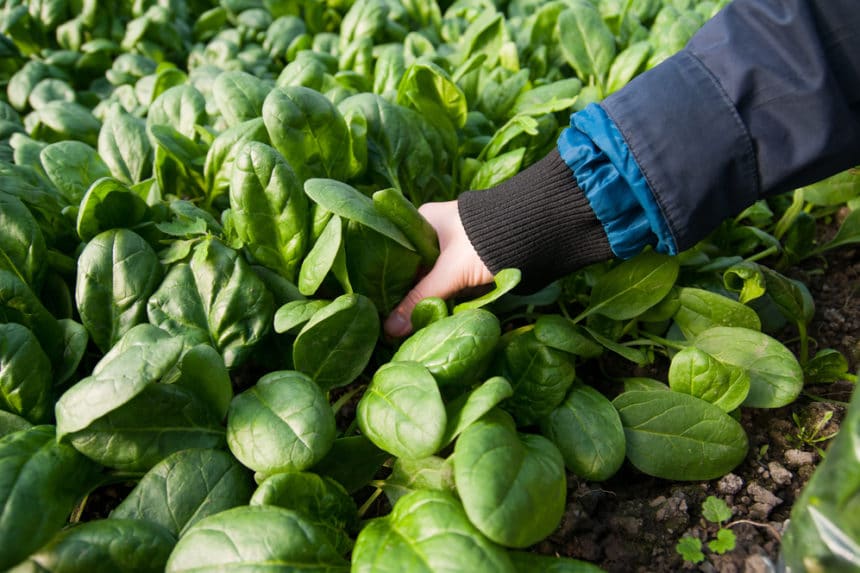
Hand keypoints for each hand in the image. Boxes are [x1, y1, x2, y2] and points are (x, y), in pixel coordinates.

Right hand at [384, 200, 492, 336]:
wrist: (534, 233)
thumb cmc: (485, 243)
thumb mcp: (449, 272)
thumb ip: (420, 299)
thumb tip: (391, 328)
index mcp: (424, 219)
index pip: (398, 254)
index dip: (391, 281)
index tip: (385, 306)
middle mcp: (437, 230)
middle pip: (417, 268)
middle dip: (416, 293)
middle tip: (403, 321)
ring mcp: (456, 244)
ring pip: (436, 277)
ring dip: (435, 296)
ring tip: (420, 319)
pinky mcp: (473, 259)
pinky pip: (454, 280)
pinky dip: (453, 294)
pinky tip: (445, 309)